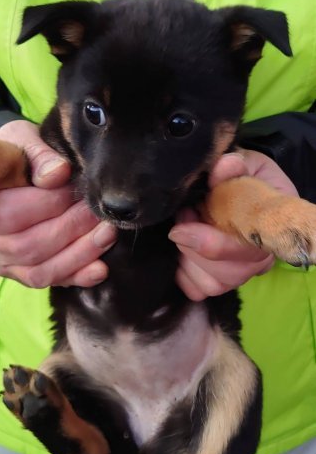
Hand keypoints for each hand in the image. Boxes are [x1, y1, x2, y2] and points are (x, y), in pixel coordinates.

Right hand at [0, 121, 116, 287]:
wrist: (15, 172)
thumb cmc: (17, 154)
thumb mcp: (23, 140)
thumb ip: (39, 154)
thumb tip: (58, 175)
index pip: (4, 210)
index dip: (37, 205)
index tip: (60, 190)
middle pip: (28, 243)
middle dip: (71, 226)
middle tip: (97, 208)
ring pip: (41, 268)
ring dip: (80, 252)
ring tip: (107, 232)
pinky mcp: (20, 274)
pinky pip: (50, 281)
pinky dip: (78, 275)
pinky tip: (100, 267)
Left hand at [169, 150, 298, 300]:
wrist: (240, 187)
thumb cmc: (246, 177)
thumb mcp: (246, 163)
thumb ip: (235, 166)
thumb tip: (226, 165)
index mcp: (271, 230)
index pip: (248, 251)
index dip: (213, 242)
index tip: (188, 216)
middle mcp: (260, 258)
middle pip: (229, 274)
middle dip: (196, 246)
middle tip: (185, 215)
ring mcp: (240, 272)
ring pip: (213, 284)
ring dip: (189, 258)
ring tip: (183, 228)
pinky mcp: (218, 281)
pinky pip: (198, 290)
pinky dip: (183, 273)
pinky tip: (181, 250)